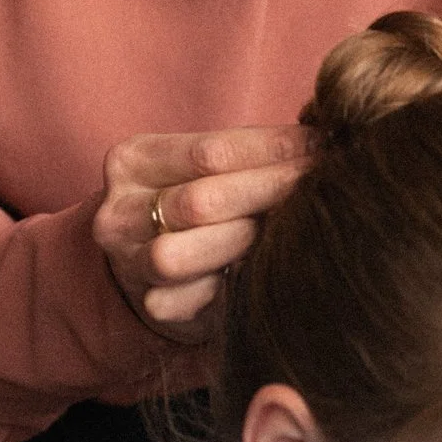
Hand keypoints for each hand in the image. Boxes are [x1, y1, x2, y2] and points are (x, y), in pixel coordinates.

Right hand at [93, 124, 313, 339]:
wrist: (151, 259)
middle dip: (270, 191)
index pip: (209, 152)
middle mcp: (120, 212)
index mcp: (133, 161)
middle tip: (321, 184)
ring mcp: (131, 263)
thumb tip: (320, 136)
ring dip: (248, 241)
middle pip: (201, 202)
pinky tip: (268, 269)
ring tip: (293, 225)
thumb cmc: (194, 199)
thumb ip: (247, 152)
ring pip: (187, 255)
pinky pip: (197, 300)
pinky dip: (235, 285)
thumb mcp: (203, 166)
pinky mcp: (152, 305)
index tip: (320, 145)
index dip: (271, 149)